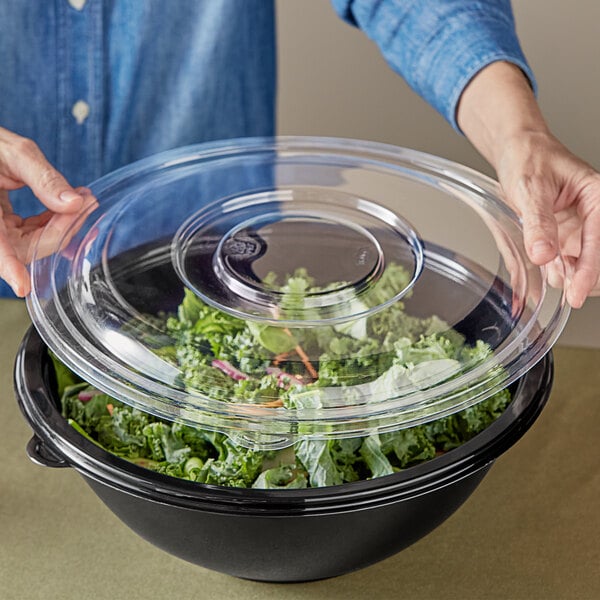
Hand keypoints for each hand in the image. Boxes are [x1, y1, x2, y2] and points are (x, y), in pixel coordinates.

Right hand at [0, 126, 86, 295]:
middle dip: (62, 228)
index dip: (9, 268)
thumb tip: (74, 203)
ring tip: (85, 198)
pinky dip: (55, 220)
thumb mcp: (12, 152)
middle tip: (87, 202)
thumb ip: (42, 178)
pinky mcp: (6, 226)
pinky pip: (33, 232)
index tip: (22, 288)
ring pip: (35, 241)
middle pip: (28, 246)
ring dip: (63, 224)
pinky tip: (73, 203)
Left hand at [457, 61, 599, 307]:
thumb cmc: (529, 159)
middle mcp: (591, 213)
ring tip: (551, 282)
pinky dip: (554, 270)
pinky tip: (542, 277)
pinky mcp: (562, 233)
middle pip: (594, 256)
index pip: (598, 241)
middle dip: (581, 276)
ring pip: (579, 262)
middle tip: (566, 293)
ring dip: (567, 276)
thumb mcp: (530, 189)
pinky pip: (562, 259)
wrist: (516, 150)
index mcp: (595, 197)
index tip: (577, 294)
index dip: (587, 270)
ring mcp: (576, 225)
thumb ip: (538, 222)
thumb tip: (543, 254)